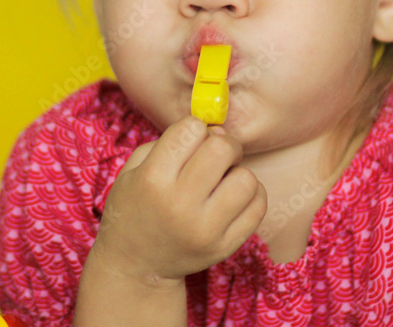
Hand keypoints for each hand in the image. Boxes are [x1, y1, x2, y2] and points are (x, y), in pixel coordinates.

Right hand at [91, 115, 266, 285]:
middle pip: (222, 149)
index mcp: (153, 180)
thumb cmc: (135, 206)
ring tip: (223, 180)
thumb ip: (171, 140)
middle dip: (223, 143)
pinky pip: (258, 206)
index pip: (190, 129)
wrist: (136, 264)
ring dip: (238, 172)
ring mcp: (205, 229)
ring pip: (246, 179)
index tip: (190, 141)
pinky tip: (233, 197)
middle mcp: (180, 205)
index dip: (194, 128)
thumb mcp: (134, 168)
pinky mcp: (224, 247)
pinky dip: (251, 194)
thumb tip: (219, 131)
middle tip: (215, 155)